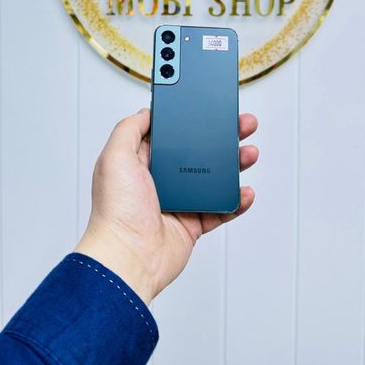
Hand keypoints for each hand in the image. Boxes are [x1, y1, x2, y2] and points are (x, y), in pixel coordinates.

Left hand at [74, 108, 258, 304]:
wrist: (128, 258)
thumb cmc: (116, 212)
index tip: (209, 106)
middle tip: (241, 125)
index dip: (189, 119)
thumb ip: (129, 128)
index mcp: (140, 161)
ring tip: (249, 153)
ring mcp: (178, 202)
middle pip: (198, 152)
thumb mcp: (114, 156)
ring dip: (234, 165)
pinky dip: (236, 201)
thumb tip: (148, 112)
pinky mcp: (192, 224)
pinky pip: (221, 209)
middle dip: (221, 137)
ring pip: (213, 178)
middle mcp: (160, 180)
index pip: (171, 133)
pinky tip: (245, 191)